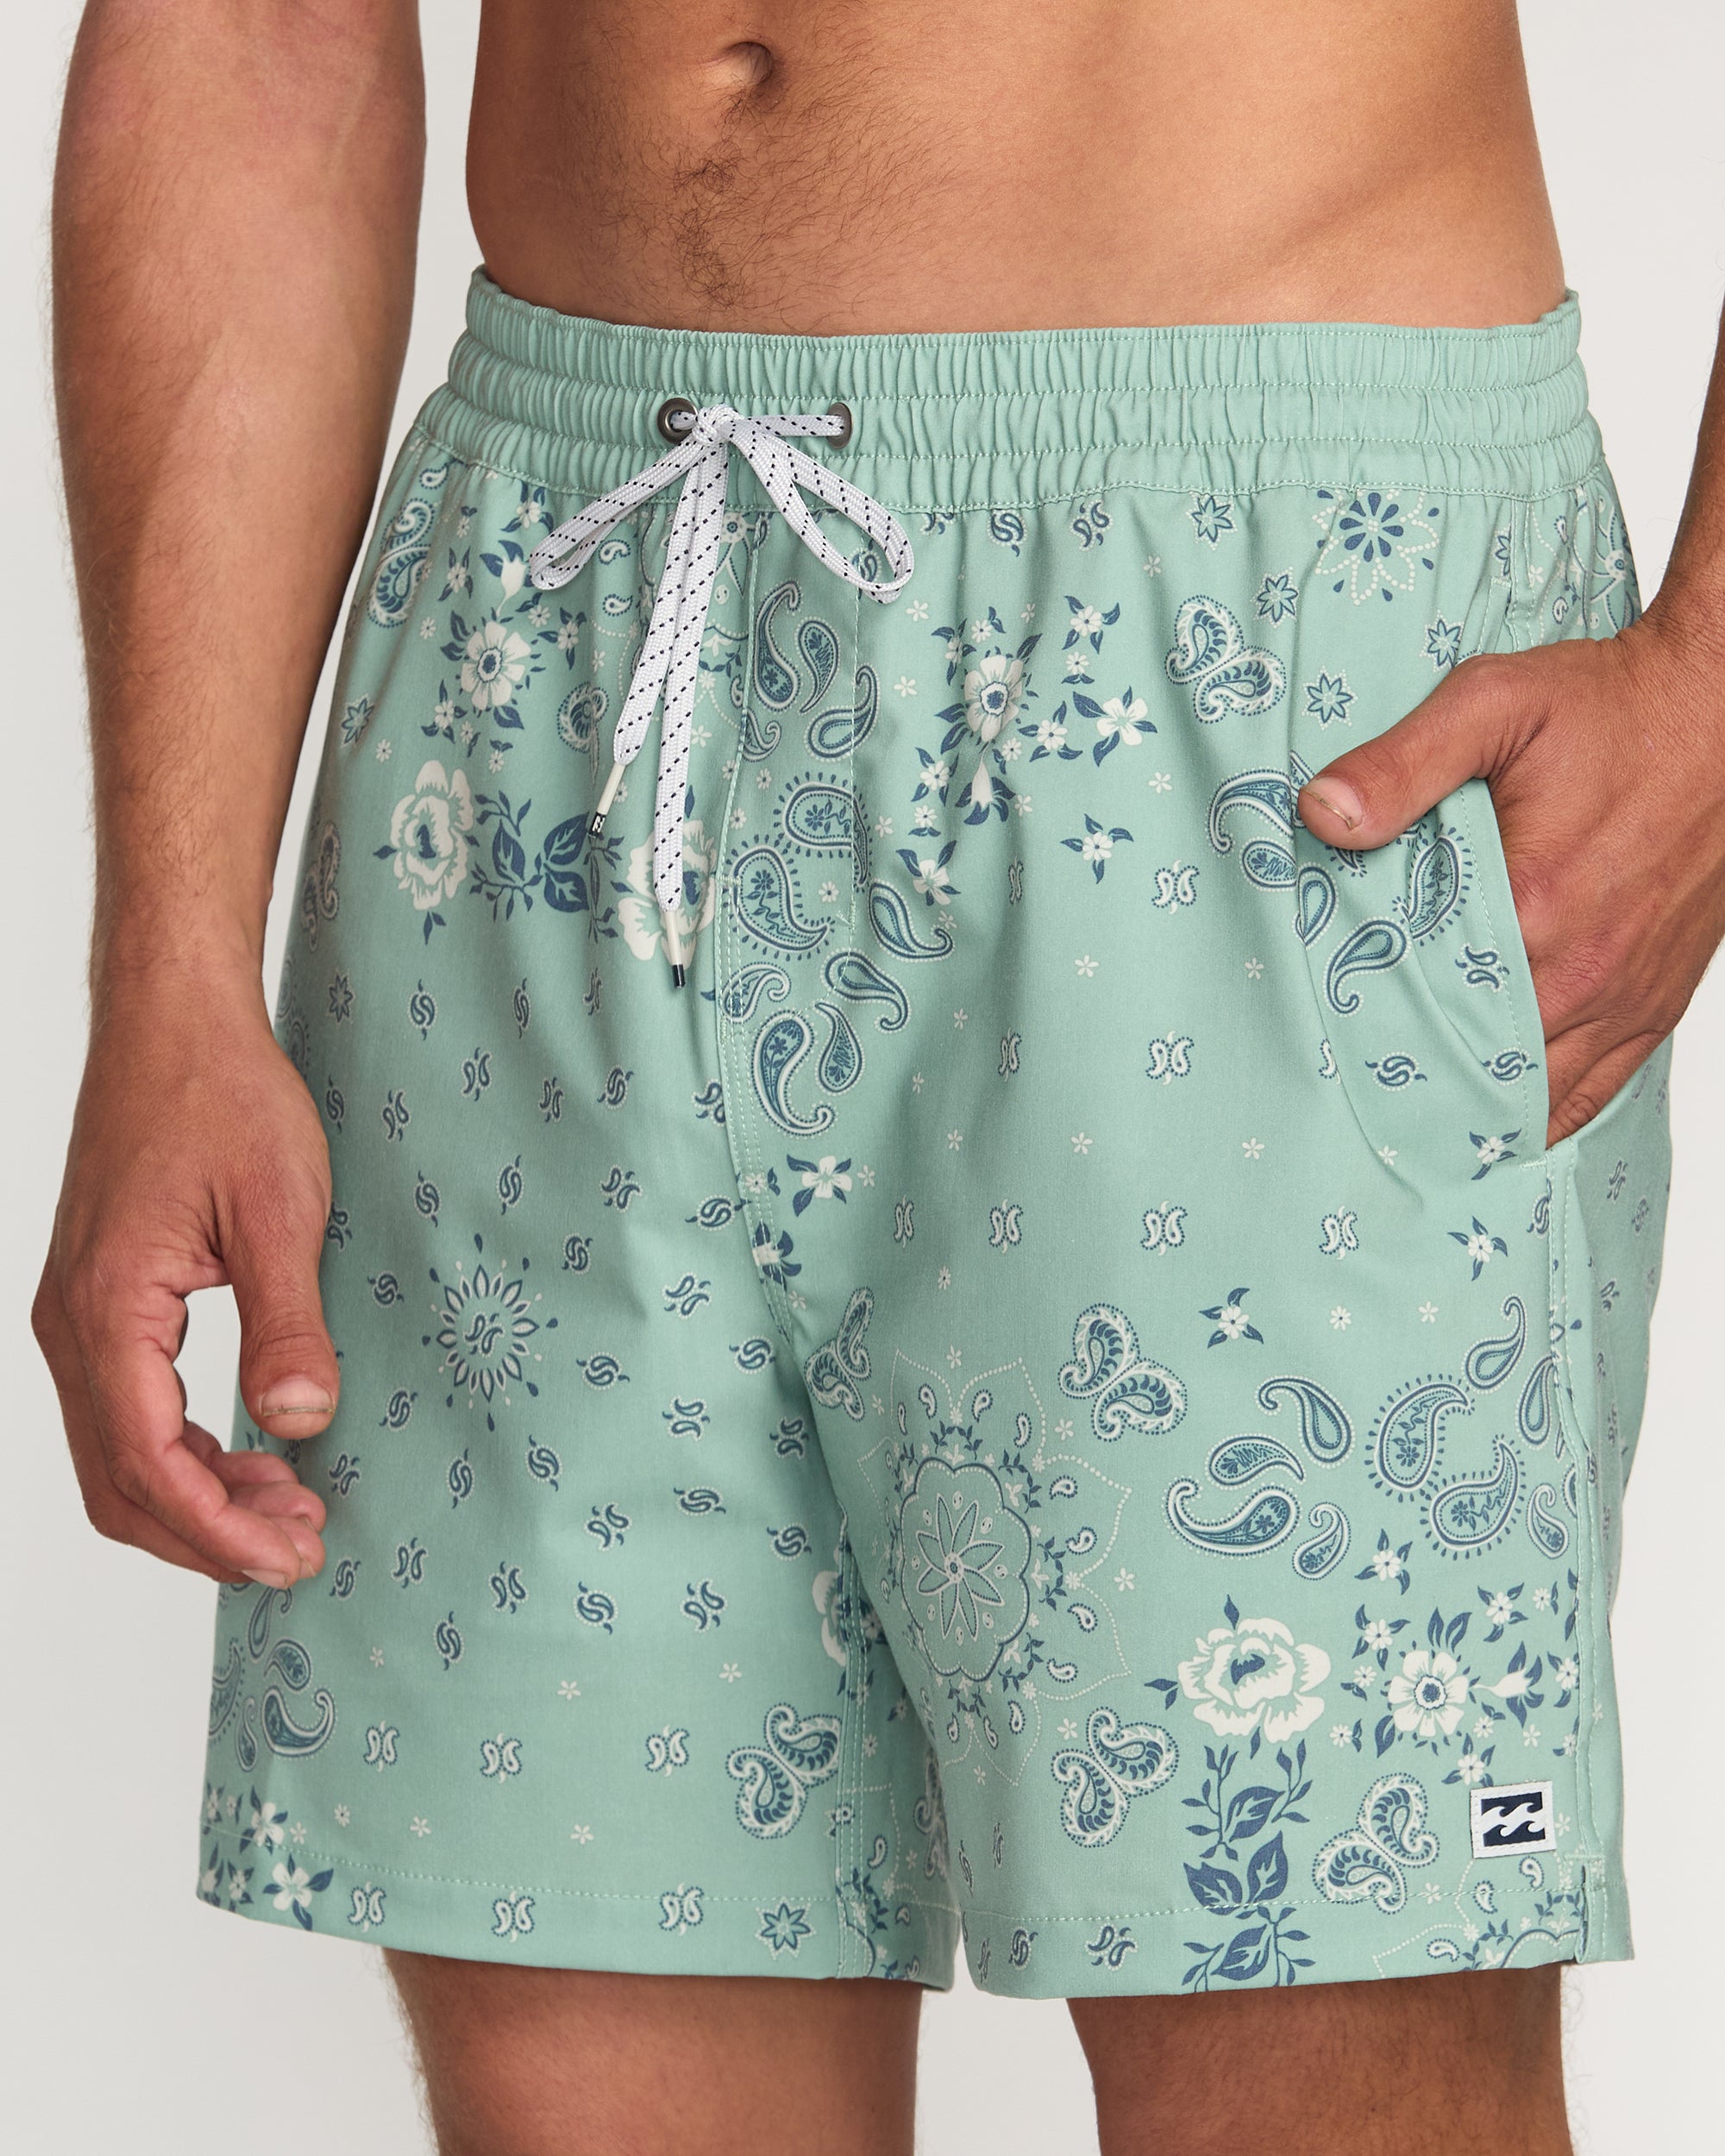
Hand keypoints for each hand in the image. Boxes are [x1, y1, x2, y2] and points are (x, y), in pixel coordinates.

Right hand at [35, 981, 337, 1584]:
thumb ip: (287, 1322)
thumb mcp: (280, 1209)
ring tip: (291, 1510)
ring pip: (117, 1454)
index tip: (290, 1557)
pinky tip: (253, 1456)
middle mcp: (72, 1324)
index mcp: (107, 1309)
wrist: (173, 1023)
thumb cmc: (223, 1096)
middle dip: (207, 1533)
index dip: (216, 1529)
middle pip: (119, 1480)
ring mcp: (77, 1316)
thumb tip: (299, 1422)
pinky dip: (183, 1453)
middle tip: (302, 1549)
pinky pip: (125, 1411)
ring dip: (197, 1499)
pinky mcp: (100, 1304)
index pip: (146, 1462)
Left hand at [1295, 603, 1724, 1145]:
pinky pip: (1596, 1090)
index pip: (1427, 1010)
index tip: (1326, 1055)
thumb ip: (1402, 762)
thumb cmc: (1610, 705)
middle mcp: (1585, 971)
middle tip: (1354, 1100)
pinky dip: (1543, 1114)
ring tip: (1410, 1127)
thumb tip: (1322, 813)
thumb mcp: (1494, 704)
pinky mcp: (1657, 1001)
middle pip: (1478, 1068)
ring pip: (1536, 1096)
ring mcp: (1627, 996)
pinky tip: (1497, 1125)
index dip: (1373, 1038)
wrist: (1722, 708)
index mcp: (1535, 908)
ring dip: (1475, 1111)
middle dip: (1417, 1087)